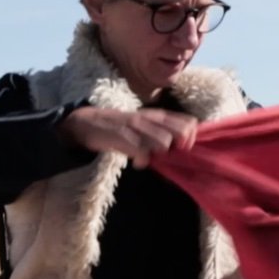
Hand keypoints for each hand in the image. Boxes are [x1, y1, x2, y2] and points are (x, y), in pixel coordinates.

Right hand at [59, 106, 197, 168]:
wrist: (88, 122)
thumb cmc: (121, 128)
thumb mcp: (145, 125)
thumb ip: (163, 132)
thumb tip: (183, 147)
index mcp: (158, 115)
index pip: (189, 122)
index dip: (191, 138)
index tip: (181, 149)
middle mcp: (150, 118)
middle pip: (182, 132)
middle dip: (179, 147)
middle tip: (167, 155)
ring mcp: (136, 126)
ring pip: (164, 142)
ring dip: (159, 154)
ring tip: (149, 157)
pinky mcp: (122, 136)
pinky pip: (142, 152)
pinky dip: (142, 161)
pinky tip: (137, 162)